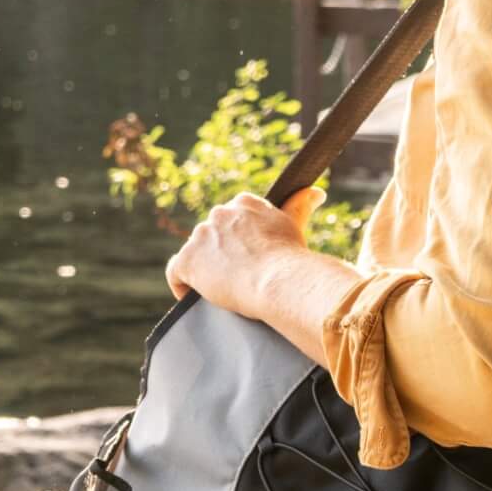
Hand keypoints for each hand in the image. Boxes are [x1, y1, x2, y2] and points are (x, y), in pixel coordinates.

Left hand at [165, 187, 326, 316]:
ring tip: (223, 290)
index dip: (239, 240)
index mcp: (244, 203)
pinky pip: (176, 272)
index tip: (249, 256)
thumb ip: (301, 204)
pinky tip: (197, 298)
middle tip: (239, 277)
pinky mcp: (187, 260)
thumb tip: (315, 192)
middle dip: (221, 253)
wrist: (278, 280)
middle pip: (213, 235)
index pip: (233, 217)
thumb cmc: (292, 256)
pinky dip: (184, 285)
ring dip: (205, 269)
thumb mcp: (296, 224)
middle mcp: (218, 213)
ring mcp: (200, 237)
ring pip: (196, 253)